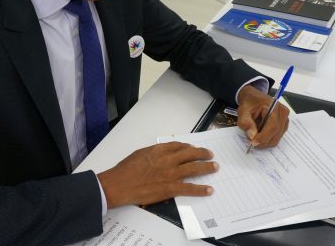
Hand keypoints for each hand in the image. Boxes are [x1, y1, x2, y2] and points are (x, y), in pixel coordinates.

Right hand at [97, 142, 217, 207]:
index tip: (194, 148)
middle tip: (210, 155)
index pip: (179, 146)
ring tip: (215, 167)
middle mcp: (168, 160)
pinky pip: (190, 188)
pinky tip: (208, 190)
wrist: (119, 184)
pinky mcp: (170, 188)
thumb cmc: (125, 170)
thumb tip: (161, 155)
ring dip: (207, 168)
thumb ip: (153, 153)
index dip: (189, 147)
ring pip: (194, 169)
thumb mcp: (140, 154)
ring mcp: (170, 174)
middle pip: (191, 154)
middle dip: (203, 154)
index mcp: (159, 150)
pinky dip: (201, 189)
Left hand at [236, 85, 288, 148]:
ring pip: (276, 138)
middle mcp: (283, 113)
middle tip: (250, 141)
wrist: (253, 98)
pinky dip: (267, 139)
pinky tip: (259, 134)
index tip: (252, 143)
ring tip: (254, 135)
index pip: (272, 126)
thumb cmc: (249, 104)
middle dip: (262, 141)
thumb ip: (246, 123)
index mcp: (274, 106)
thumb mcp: (243, 111)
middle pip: (275, 134)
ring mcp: (285, 120)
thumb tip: (252, 135)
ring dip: (264, 141)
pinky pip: (276, 137)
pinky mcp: (284, 125)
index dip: (263, 137)